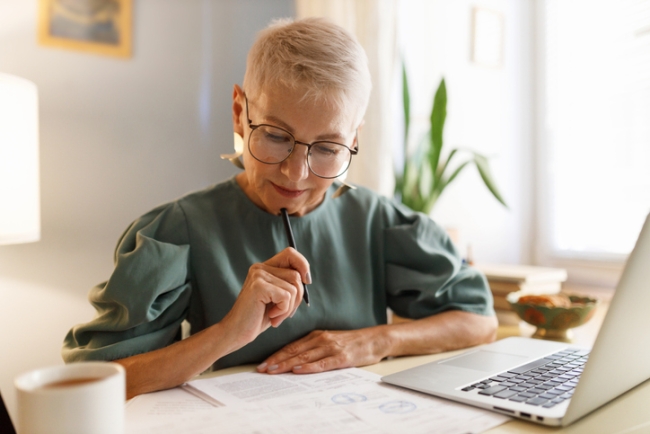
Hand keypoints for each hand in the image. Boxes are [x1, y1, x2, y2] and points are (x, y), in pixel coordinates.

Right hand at [220, 247, 309, 348]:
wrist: (236, 332)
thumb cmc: (258, 317)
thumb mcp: (277, 297)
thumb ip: (289, 283)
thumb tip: (307, 277)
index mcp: (264, 267)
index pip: (290, 254)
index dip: (303, 265)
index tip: (307, 282)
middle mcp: (260, 267)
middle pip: (296, 275)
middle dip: (297, 298)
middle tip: (283, 312)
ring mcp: (258, 276)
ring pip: (294, 287)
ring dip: (289, 307)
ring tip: (275, 316)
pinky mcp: (259, 286)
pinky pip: (286, 297)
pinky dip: (283, 311)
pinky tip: (271, 316)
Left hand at [257, 327, 389, 374]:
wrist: (375, 339)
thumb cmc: (351, 342)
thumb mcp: (330, 341)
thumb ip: (314, 348)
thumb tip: (294, 361)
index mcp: (316, 336)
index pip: (291, 346)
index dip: (276, 355)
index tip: (262, 364)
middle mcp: (321, 340)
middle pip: (294, 351)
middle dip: (276, 361)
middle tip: (261, 369)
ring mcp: (331, 348)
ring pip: (304, 357)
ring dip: (287, 364)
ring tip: (273, 371)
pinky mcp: (342, 357)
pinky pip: (323, 363)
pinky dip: (309, 367)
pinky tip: (299, 371)